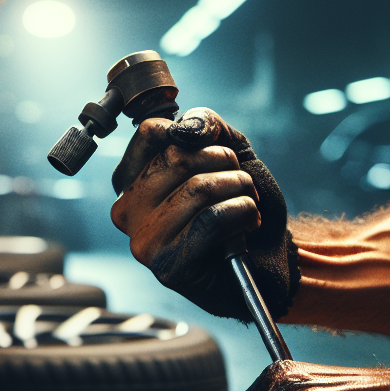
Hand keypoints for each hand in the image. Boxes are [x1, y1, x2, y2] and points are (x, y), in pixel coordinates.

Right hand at [109, 107, 299, 319]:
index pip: (150, 133)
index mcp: (131, 182)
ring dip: (239, 188)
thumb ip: (206, 125)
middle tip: (243, 179)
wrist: (262, 264)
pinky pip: (212, 219)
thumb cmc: (236, 208)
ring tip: (250, 201)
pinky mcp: (169, 265)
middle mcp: (128, 210)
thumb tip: (188, 127)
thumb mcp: (224, 154)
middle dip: (224, 161)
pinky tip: (250, 221)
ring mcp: (145, 239)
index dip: (193, 133)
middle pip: (178, 158)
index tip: (217, 149)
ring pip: (198, 188)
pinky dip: (242, 212)